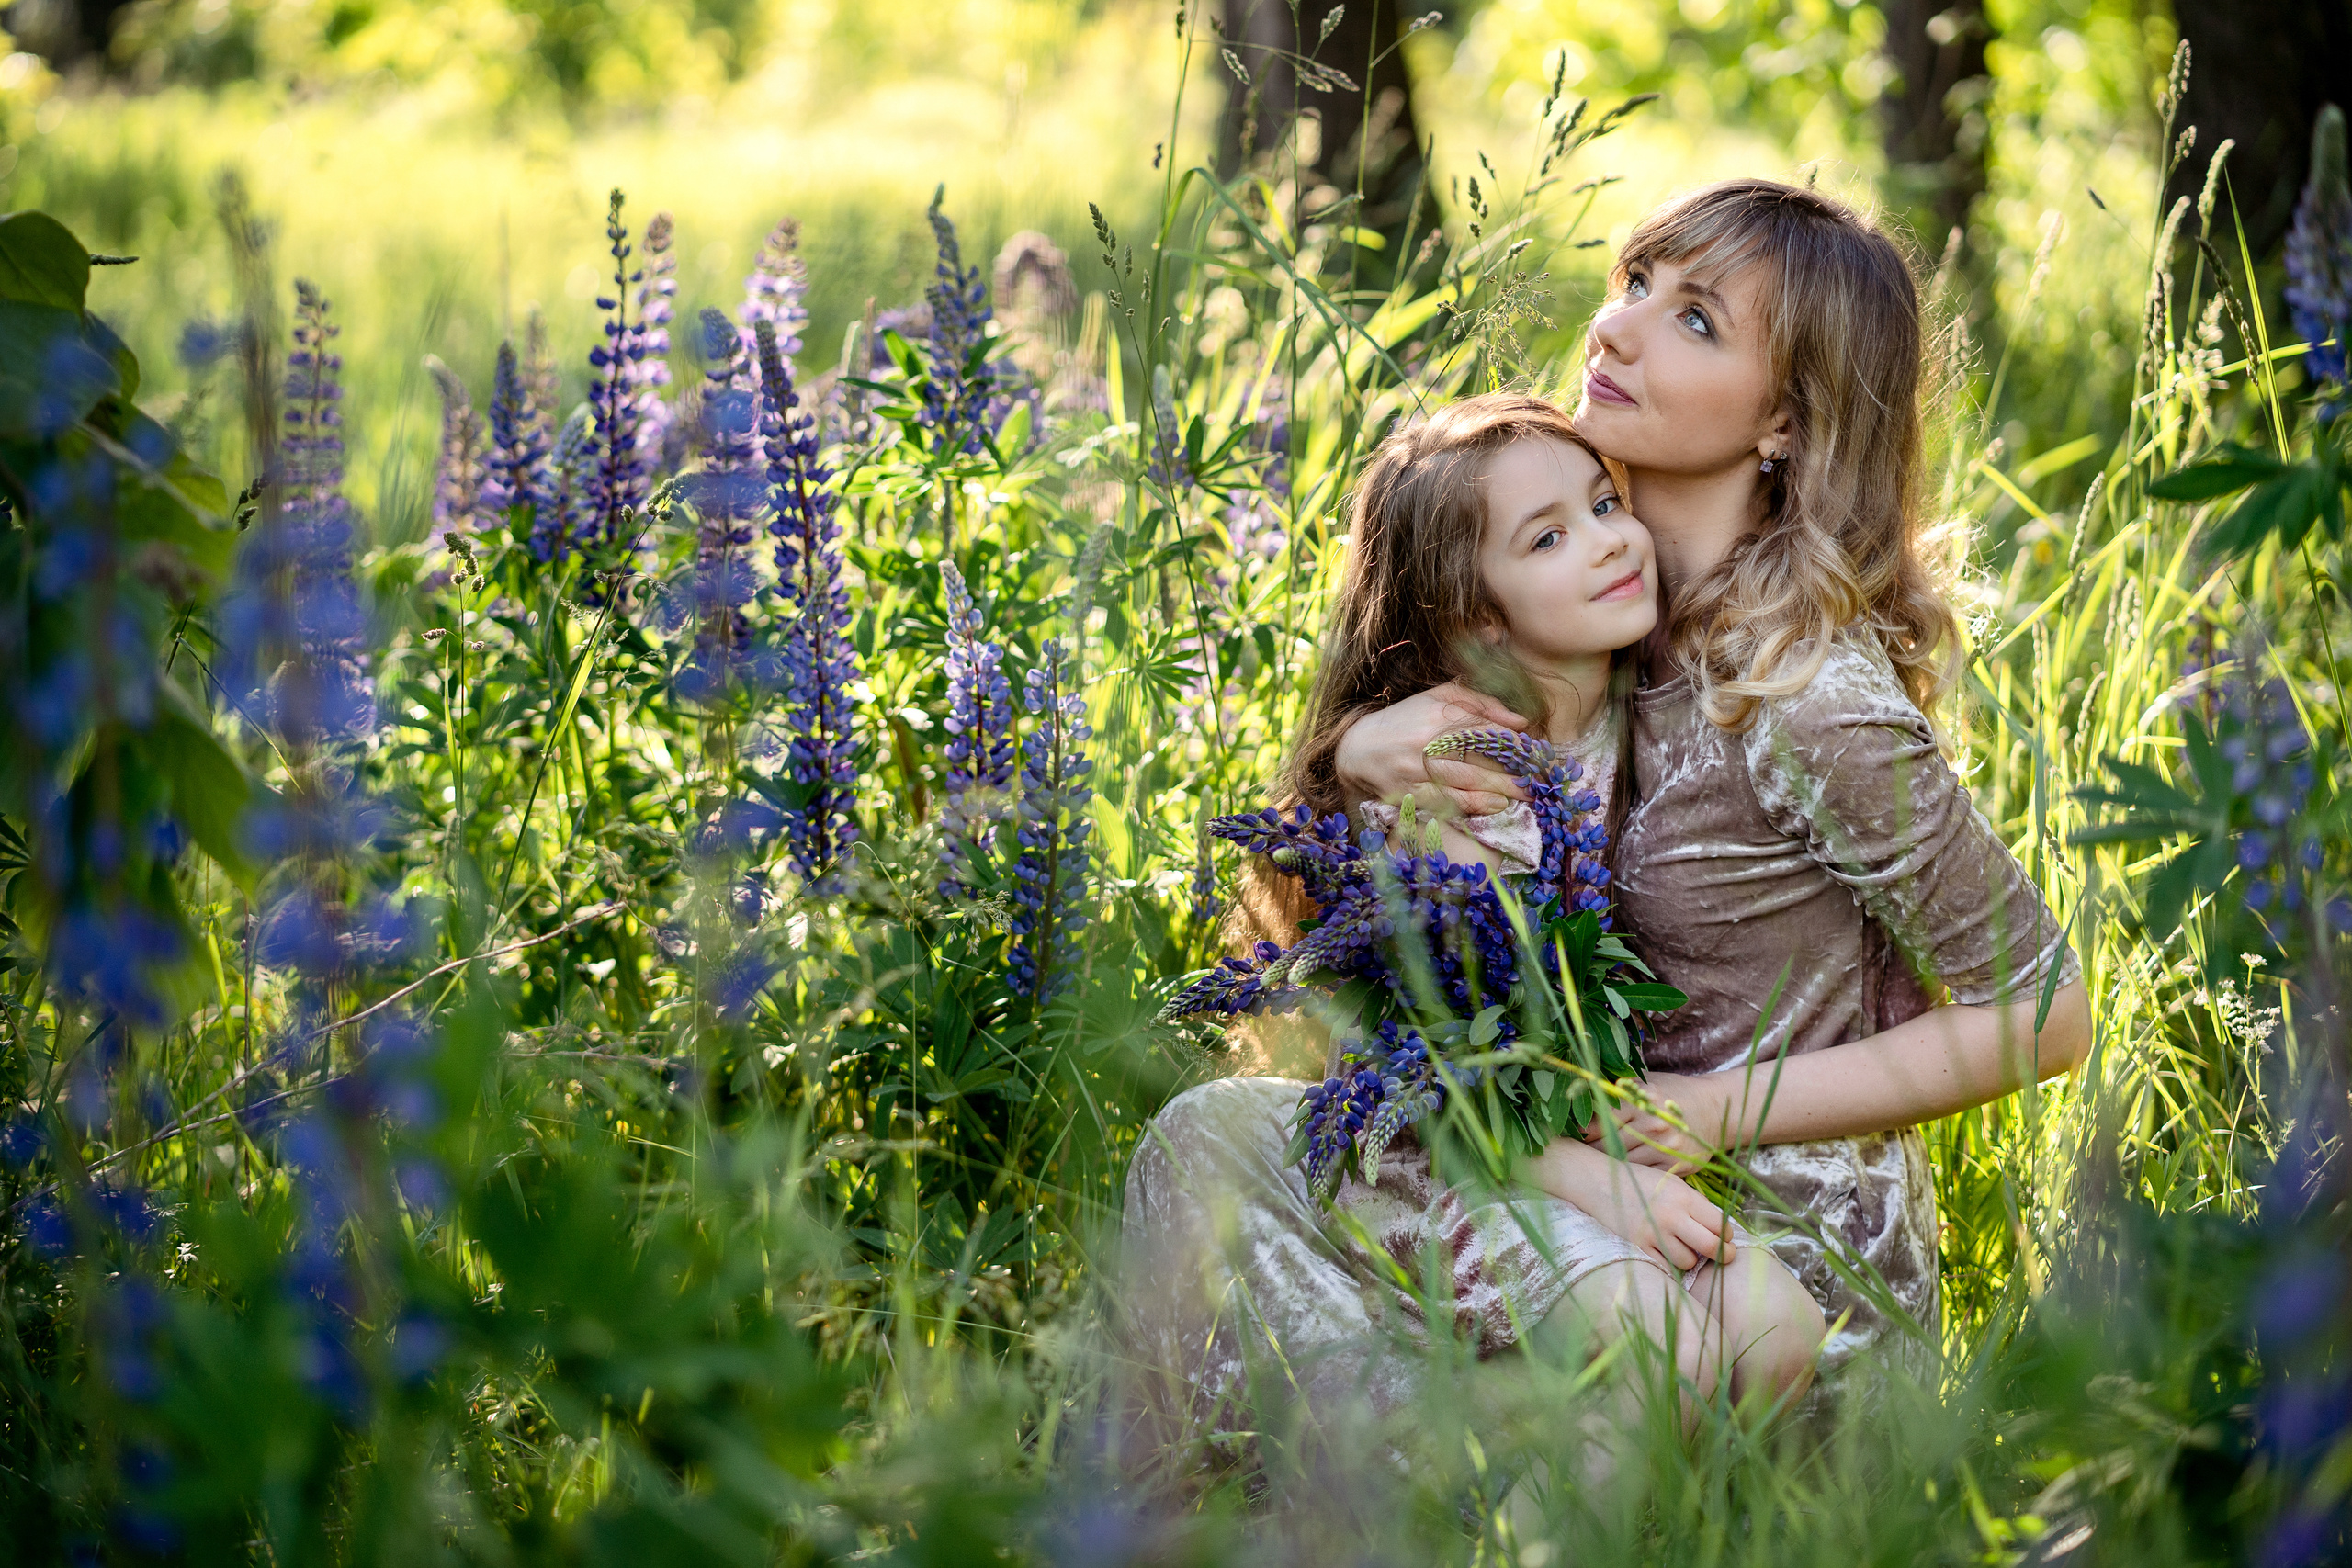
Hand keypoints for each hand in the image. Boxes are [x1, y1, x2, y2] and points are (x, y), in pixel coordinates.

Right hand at [1330, 682, 1532, 815]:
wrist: (1358, 748)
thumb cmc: (1406, 719)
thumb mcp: (1438, 698)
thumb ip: (1480, 703)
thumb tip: (1520, 720)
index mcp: (1437, 715)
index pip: (1486, 730)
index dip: (1515, 743)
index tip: (1538, 753)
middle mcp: (1427, 743)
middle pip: (1481, 760)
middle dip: (1515, 772)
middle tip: (1542, 780)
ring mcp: (1417, 771)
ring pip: (1467, 783)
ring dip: (1501, 791)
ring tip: (1527, 795)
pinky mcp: (1408, 794)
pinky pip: (1447, 802)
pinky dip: (1474, 805)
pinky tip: (1496, 806)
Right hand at [1526, 1138, 1731, 1271]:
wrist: (1598, 1181)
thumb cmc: (1640, 1180)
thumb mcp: (1673, 1182)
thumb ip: (1696, 1204)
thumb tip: (1721, 1229)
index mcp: (1684, 1197)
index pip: (1721, 1225)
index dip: (1728, 1235)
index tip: (1725, 1237)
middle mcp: (1672, 1215)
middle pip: (1711, 1246)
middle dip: (1723, 1254)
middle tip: (1723, 1255)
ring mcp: (1654, 1233)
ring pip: (1689, 1261)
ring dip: (1691, 1259)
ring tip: (1685, 1248)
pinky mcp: (1638, 1246)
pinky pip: (1665, 1267)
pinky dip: (1671, 1265)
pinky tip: (1668, 1254)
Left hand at [1583, 1073, 1727, 1173]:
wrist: (1714, 1109)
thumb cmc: (1671, 1092)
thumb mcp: (1644, 1083)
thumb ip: (1615, 1090)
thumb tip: (1574, 1095)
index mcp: (1639, 1101)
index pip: (1598, 1121)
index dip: (1578, 1130)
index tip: (1563, 1134)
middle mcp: (1651, 1124)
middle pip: (1606, 1145)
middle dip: (1586, 1151)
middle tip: (1569, 1154)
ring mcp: (1664, 1147)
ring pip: (1622, 1164)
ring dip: (1604, 1166)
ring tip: (1587, 1166)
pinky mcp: (1675, 1166)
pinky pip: (1642, 1176)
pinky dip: (1627, 1177)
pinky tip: (1616, 1176)